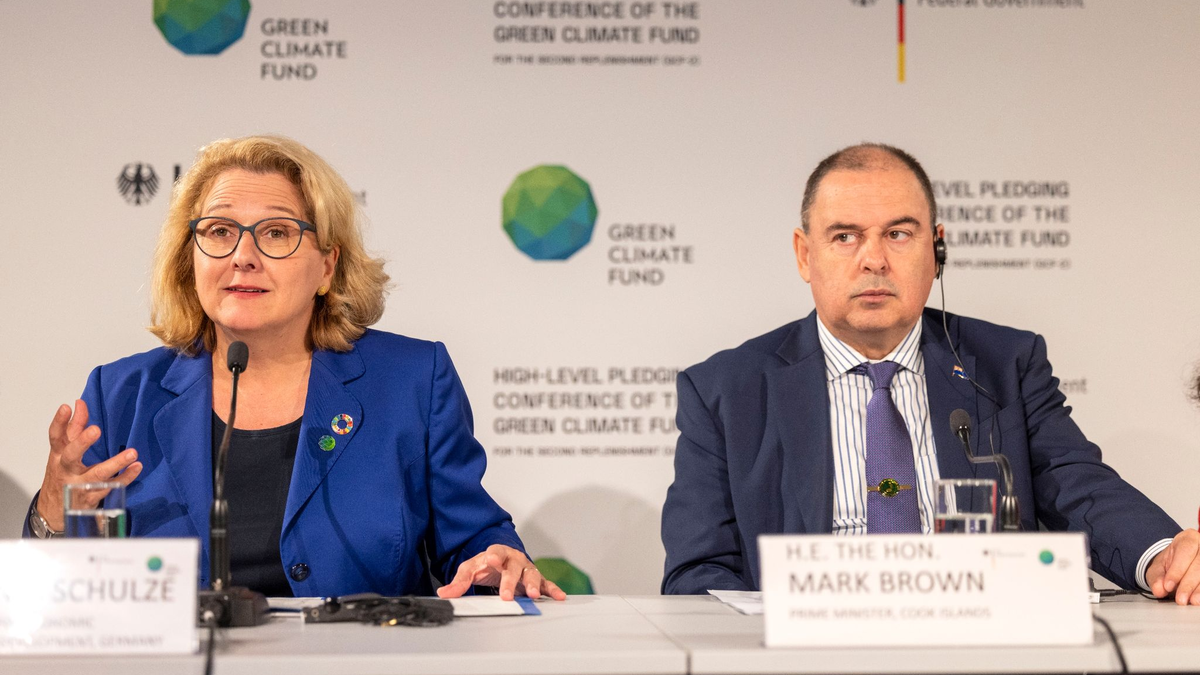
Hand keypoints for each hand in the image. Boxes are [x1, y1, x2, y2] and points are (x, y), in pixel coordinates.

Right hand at [36, 399, 142, 530]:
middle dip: (82, 442)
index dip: (59, 422)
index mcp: (58, 456)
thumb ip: (74, 428)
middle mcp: (66, 470)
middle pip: (71, 455)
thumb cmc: (62, 475)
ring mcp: (78, 485)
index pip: (56, 437)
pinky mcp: (91, 497)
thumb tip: (79, 403)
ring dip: (115, 463)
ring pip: (96, 475)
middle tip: (96, 429)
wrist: (53, 511)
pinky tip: (136, 467)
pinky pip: (111, 487)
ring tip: (132, 453)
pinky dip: (125, 478)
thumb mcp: (63, 453)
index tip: (66, 407)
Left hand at [436, 545, 565, 600]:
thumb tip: (444, 593)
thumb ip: (459, 582)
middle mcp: (514, 560)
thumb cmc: (486, 565)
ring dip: (534, 585)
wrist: (501, 561)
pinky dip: (552, 590)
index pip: (496, 552)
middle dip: (511, 581)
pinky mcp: (535, 579)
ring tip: (534, 595)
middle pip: (514, 568)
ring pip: (531, 575)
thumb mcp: (470, 570)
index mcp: (497, 553)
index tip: (492, 559)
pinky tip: (559, 596)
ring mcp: (526, 569)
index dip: (495, 555)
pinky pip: (546, 584)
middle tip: (507, 594)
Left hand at [1146, 529, 1199, 605]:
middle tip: (1180, 598)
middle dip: (1188, 583)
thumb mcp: (1158, 568)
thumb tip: (1159, 590)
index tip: (1168, 585)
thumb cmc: (1171, 564)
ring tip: (1191, 601)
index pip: (1185, 551)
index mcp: (1188, 539)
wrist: (1179, 567)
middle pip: (1199, 564)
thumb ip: (1156, 578)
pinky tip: (1199, 599)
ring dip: (1199, 589)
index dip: (1177, 570)